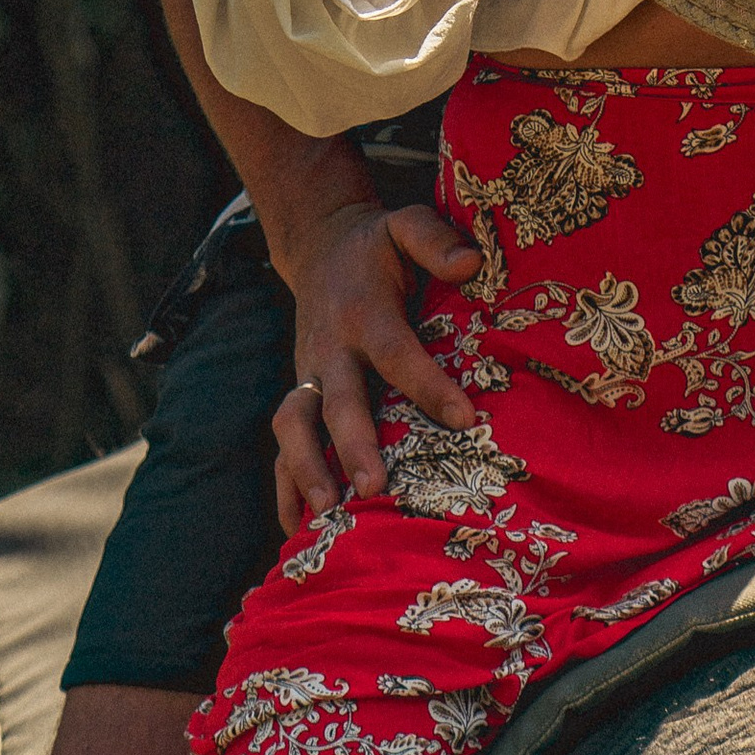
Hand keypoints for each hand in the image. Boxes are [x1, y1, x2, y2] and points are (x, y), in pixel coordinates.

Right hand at [270, 199, 480, 530]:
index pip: (396, 352)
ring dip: (307, 471)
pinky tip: (299, 530)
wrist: (321, 250)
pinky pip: (284, 446)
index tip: (465, 419)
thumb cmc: (379, 247)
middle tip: (375, 487)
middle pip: (337, 401)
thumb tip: (470, 263)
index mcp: (363, 311)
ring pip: (294, 427)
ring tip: (329, 516)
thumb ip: (435, 239)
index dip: (428, 384)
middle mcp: (329, 349)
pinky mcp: (300, 397)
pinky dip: (286, 488)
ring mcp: (309, 377)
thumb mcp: (406, 224)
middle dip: (353, 445)